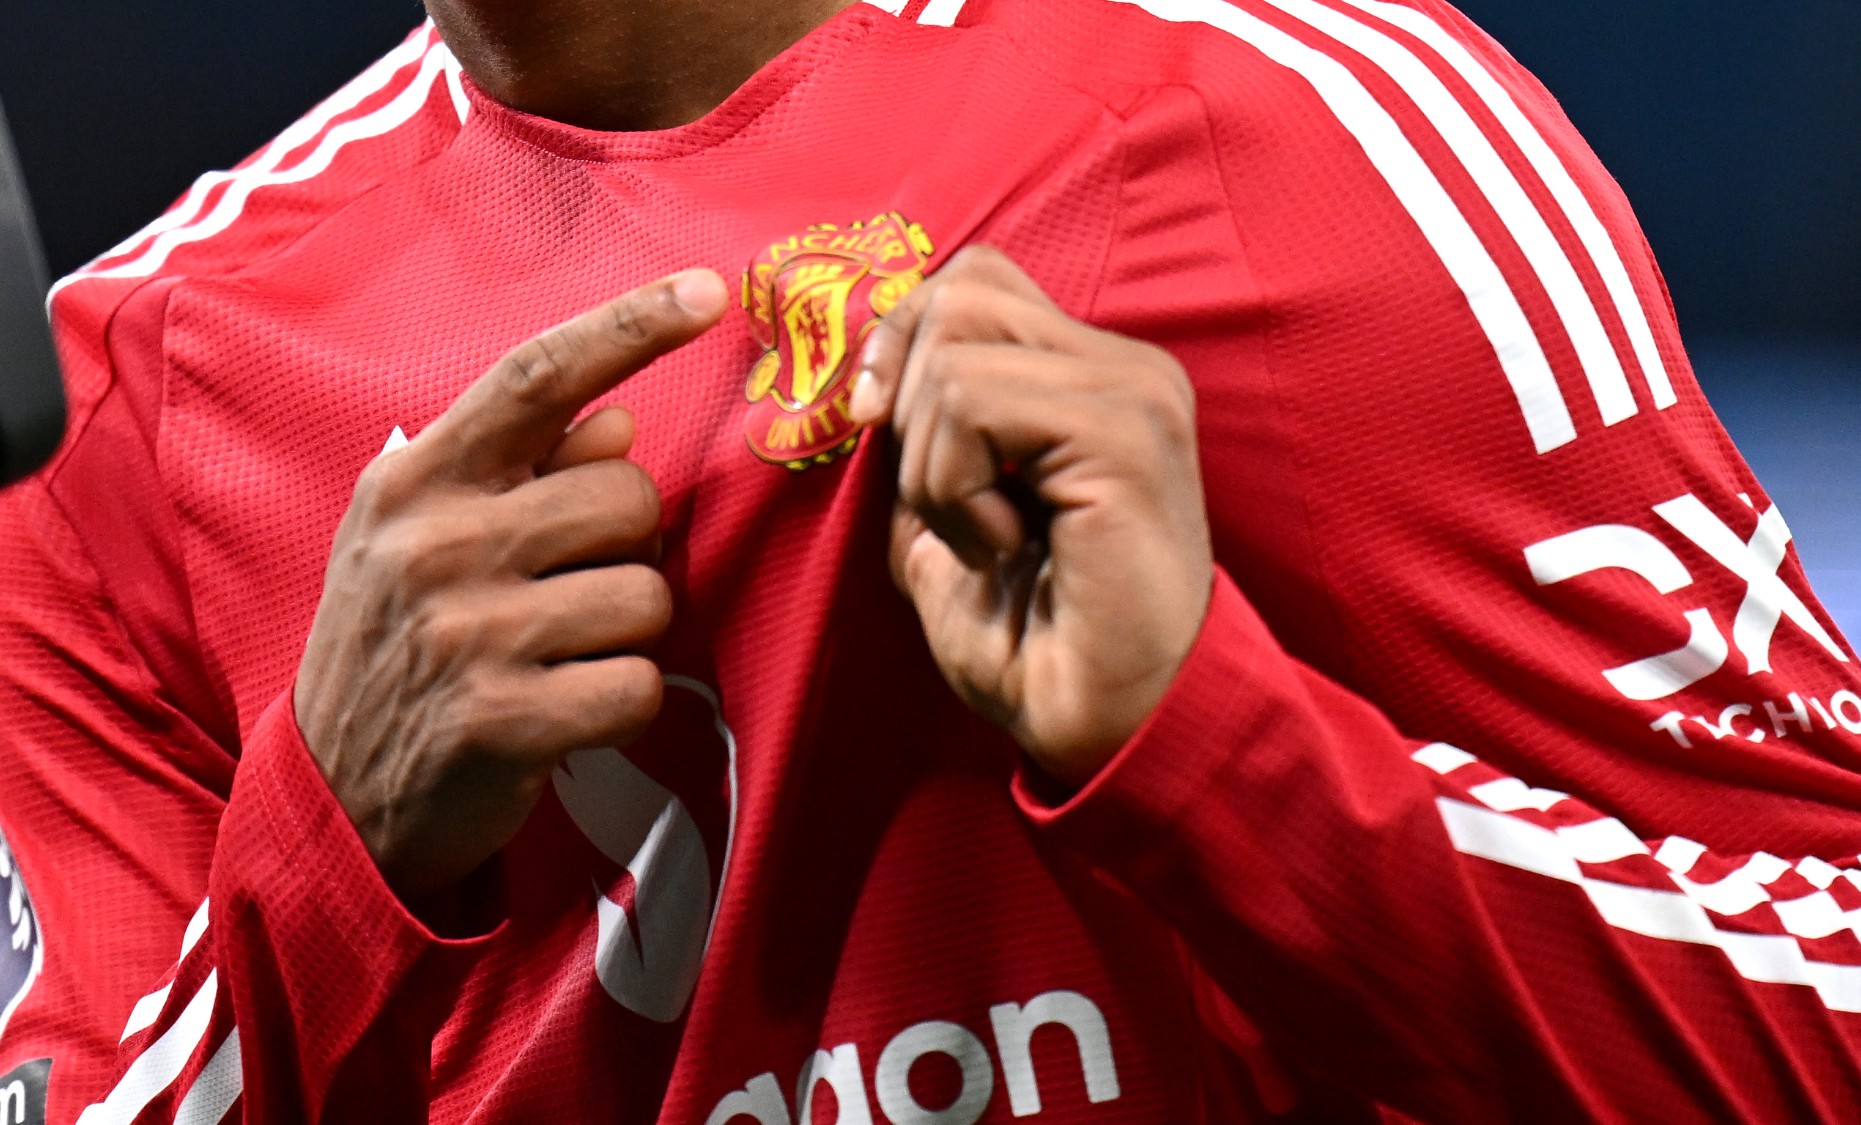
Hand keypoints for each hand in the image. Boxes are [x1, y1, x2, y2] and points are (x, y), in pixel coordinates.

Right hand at [294, 270, 729, 897]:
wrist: (335, 794)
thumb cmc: (404, 643)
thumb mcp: (426, 539)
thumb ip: (520, 474)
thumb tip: (618, 425)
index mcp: (419, 478)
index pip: (536, 376)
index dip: (629, 327)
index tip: (709, 288)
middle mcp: (436, 541)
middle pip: (629, 496)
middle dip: (629, 546)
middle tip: (569, 590)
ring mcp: (467, 631)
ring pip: (646, 595)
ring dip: (627, 632)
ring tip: (560, 655)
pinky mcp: (503, 719)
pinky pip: (638, 684)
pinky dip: (624, 703)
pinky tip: (567, 712)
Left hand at [849, 246, 1213, 787]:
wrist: (1107, 727)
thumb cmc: (1034, 640)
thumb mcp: (946, 522)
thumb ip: (919, 441)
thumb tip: (863, 383)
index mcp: (1091, 376)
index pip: (972, 281)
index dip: (902, 340)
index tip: (875, 427)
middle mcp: (1125, 367)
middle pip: (958, 291)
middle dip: (906, 397)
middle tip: (944, 502)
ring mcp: (1132, 391)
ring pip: (954, 352)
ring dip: (932, 465)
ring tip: (986, 539)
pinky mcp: (1123, 432)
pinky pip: (974, 405)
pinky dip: (954, 488)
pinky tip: (1003, 546)